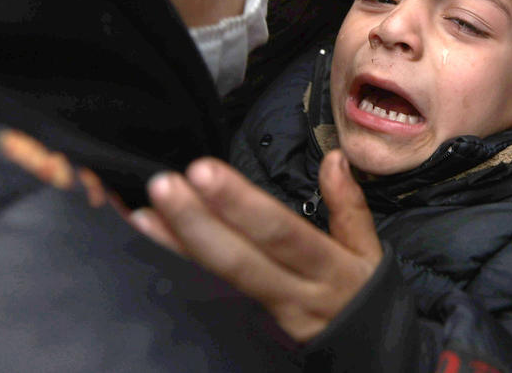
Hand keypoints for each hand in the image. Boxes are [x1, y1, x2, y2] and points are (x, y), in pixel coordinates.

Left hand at [130, 150, 381, 341]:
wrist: (367, 358)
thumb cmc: (361, 298)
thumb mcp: (369, 255)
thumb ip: (349, 207)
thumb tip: (334, 159)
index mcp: (327, 270)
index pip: (281, 233)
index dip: (242, 206)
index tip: (204, 172)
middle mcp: (294, 297)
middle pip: (240, 262)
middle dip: (197, 224)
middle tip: (163, 185)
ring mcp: (268, 321)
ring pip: (218, 287)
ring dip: (175, 252)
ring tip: (142, 217)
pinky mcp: (248, 335)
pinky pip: (209, 305)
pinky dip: (178, 277)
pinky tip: (150, 254)